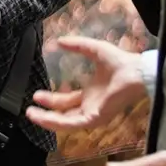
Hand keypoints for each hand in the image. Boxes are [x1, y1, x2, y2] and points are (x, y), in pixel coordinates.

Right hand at [22, 32, 150, 135]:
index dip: (51, 100)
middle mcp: (91, 107)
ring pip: (65, 123)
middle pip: (63, 114)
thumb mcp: (93, 49)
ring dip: (47, 120)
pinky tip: (44, 117)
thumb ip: (77, 45)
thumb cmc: (120, 62)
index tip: (37, 95)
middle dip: (46, 112)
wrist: (135, 71)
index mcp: (91, 95)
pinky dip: (56, 122)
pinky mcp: (95, 118)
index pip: (67, 102)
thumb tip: (59, 41)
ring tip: (31, 115)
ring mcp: (92, 115)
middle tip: (30, 108)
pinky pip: (72, 124)